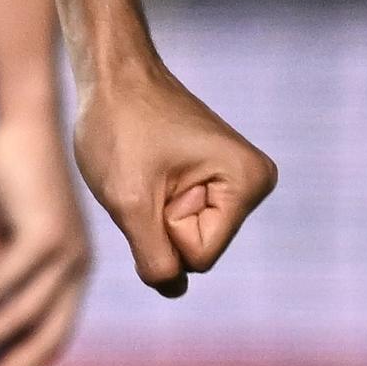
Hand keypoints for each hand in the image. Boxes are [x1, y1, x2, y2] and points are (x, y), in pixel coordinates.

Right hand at [0, 113, 90, 365]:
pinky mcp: (47, 233)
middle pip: (49, 338)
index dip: (20, 363)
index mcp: (71, 272)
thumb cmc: (10, 172)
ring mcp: (67, 252)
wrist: (22, 120)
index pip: (52, 334)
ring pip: (26, 313)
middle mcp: (77, 268)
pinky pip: (9, 280)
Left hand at [75, 58, 276, 295]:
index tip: (154, 177)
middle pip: (196, 252)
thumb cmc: (118, 126)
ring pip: (185, 241)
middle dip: (158, 222)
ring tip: (147, 168)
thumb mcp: (128, 202)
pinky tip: (151, 169)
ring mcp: (235, 183)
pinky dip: (154, 205)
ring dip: (153, 214)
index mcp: (248, 182)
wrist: (112, 74)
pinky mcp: (214, 182)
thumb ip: (154, 259)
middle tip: (147, 171)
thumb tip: (173, 290)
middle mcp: (254, 183)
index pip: (198, 257)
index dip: (161, 226)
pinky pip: (179, 223)